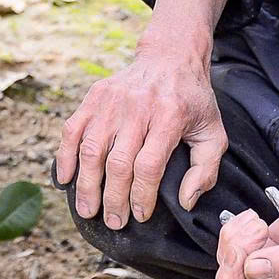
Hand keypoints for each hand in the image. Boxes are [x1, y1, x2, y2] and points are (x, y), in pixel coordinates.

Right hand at [55, 31, 225, 229]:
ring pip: (91, 149)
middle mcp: (138, 107)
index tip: (140, 215)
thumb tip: (186, 201)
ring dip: (86, 185)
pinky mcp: (94, 96)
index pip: (148, 166)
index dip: (141, 196)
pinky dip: (65, 156)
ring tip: (88, 210)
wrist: (170, 56)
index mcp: (170, 116)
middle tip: (114, 222)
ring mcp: (112, 100)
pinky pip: (73, 130)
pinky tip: (65, 179)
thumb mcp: (213, 132)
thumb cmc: (192, 100)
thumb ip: (206, 169)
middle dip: (113, 199)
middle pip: (118, 162)